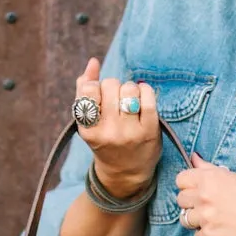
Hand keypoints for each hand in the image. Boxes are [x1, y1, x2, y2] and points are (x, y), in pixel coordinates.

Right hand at [73, 57, 161, 196]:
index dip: (95, 86)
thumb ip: (85, 90)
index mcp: (88, 129)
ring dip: (130, 89)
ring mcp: (130, 132)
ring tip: (129, 101)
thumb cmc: (105, 141)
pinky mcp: (149, 131)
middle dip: (114, 87)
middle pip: (111, 85)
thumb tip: (93, 62)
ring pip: (129, 88)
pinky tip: (142, 98)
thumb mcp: (89, 122)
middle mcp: (108, 132)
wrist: (126, 174)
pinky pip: (148, 96)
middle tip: (116, 101)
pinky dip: (145, 91)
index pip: (89, 90)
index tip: (99, 95)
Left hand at [174, 154, 235, 235]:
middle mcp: (205, 197)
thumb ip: (210, 169)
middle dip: (192, 204)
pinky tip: (223, 232)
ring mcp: (206, 218)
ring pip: (186, 220)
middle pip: (181, 200)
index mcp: (211, 179)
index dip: (188, 186)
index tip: (197, 191)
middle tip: (209, 208)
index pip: (181, 180)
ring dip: (198, 221)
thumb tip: (194, 158)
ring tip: (216, 221)